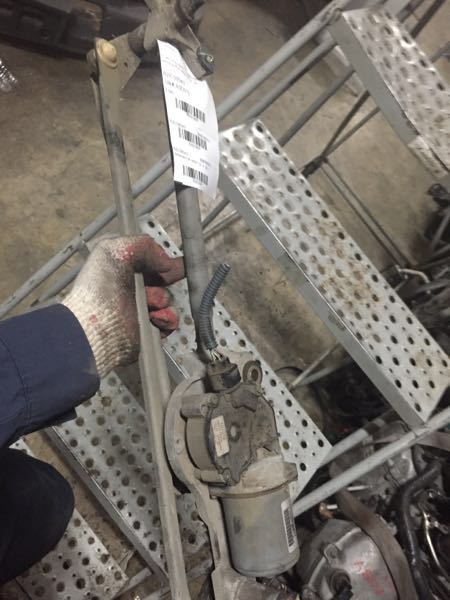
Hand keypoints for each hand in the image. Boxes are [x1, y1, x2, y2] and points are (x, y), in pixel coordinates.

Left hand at [62, 235, 183, 376]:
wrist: (97, 327)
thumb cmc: (98, 290)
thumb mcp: (114, 250)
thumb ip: (143, 245)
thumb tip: (165, 260)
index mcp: (122, 269)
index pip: (150, 260)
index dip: (163, 260)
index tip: (172, 261)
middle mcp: (131, 288)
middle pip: (164, 279)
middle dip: (166, 279)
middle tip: (156, 283)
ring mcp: (140, 309)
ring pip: (168, 300)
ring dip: (164, 299)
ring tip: (150, 304)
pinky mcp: (148, 329)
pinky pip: (170, 321)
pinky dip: (168, 319)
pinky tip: (155, 317)